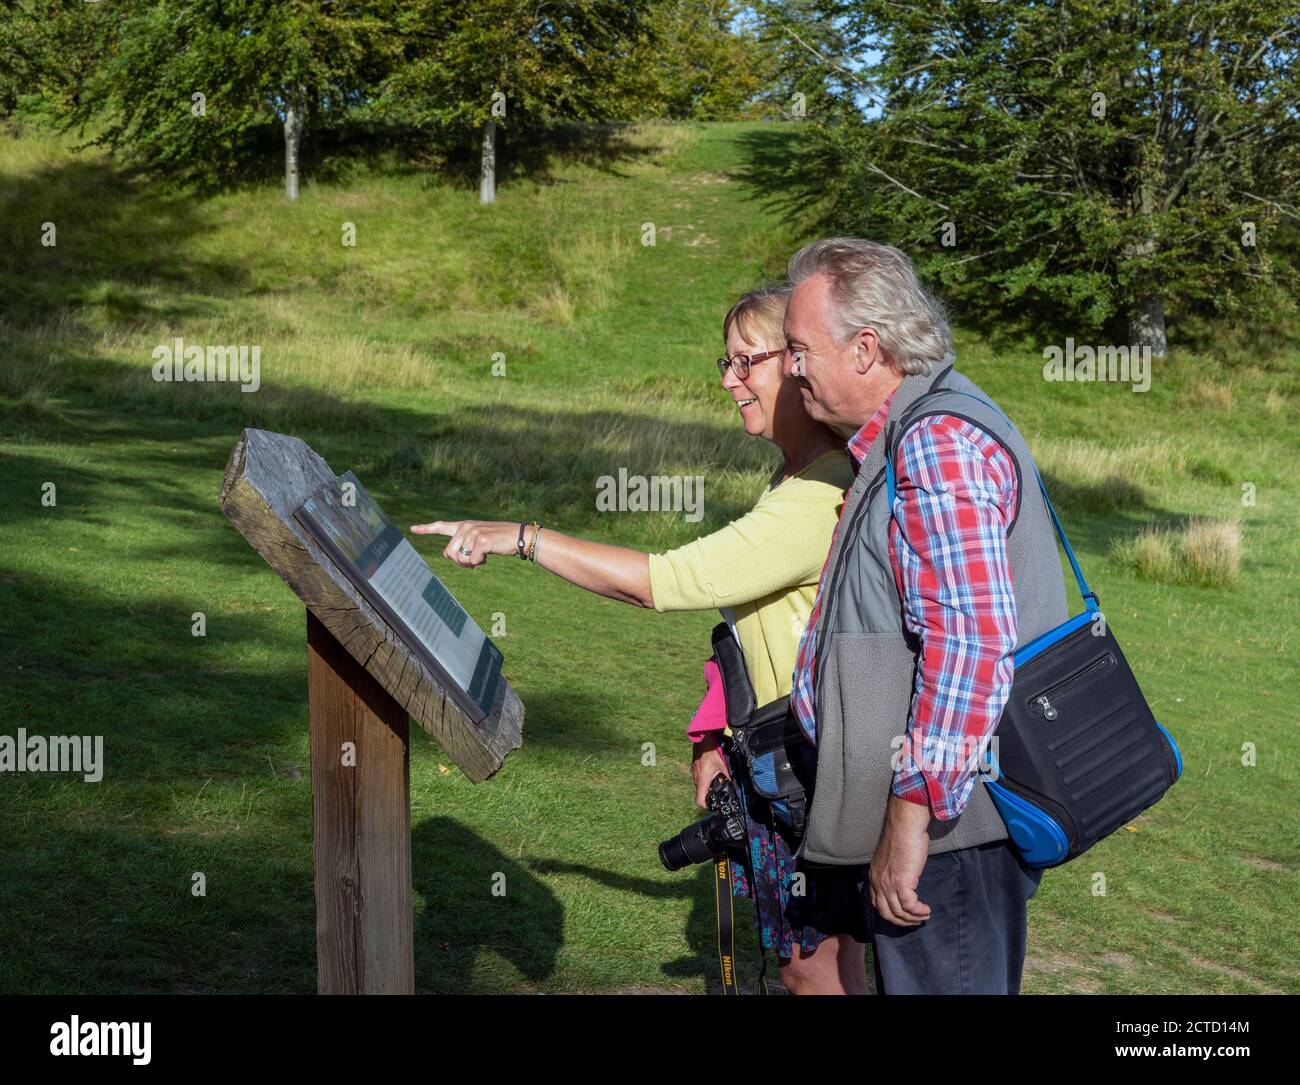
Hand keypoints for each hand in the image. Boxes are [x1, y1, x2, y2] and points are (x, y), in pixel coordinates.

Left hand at [410, 519, 523, 567]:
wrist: (519, 537)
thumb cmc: (499, 541)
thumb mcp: (479, 541)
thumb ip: (463, 545)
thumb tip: (448, 555)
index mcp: (463, 526)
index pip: (441, 526)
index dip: (426, 529)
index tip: (412, 529)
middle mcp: (465, 527)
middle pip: (448, 553)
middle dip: (459, 562)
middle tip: (474, 561)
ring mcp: (472, 532)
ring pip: (459, 559)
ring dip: (470, 564)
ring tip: (482, 557)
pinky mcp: (480, 540)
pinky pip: (471, 561)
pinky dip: (480, 563)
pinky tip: (488, 555)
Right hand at [691, 733, 729, 808]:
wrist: (704, 734)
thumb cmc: (713, 748)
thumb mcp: (725, 764)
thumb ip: (730, 777)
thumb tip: (737, 787)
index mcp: (702, 778)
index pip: (699, 800)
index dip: (706, 806)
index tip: (714, 805)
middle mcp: (696, 776)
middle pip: (701, 792)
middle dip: (711, 793)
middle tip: (722, 788)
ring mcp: (694, 770)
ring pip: (700, 783)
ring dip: (709, 784)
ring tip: (719, 777)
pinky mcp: (695, 765)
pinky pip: (699, 775)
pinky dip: (707, 776)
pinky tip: (715, 770)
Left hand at [868, 794, 932, 926]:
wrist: (905, 826)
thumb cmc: (903, 837)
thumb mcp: (892, 859)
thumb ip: (893, 872)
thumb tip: (903, 881)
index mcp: (874, 876)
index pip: (876, 903)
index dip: (890, 913)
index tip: (903, 915)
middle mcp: (878, 882)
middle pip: (886, 912)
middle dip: (901, 921)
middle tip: (914, 921)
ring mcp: (888, 883)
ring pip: (898, 912)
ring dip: (913, 918)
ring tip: (924, 916)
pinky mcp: (901, 883)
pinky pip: (909, 906)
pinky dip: (919, 911)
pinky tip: (926, 910)